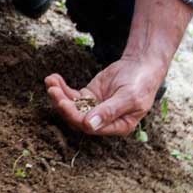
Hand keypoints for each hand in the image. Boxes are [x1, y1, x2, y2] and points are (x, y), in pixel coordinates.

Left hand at [45, 55, 166, 135]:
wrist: (142, 65)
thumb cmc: (141, 83)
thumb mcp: (128, 97)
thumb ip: (109, 111)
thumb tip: (89, 126)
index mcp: (117, 126)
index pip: (90, 127)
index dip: (74, 116)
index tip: (63, 103)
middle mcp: (103, 121)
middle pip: (76, 118)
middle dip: (62, 104)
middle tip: (52, 90)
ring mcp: (94, 108)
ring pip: (71, 106)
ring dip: (58, 95)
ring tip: (50, 81)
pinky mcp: (88, 96)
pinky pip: (71, 95)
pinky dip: (61, 87)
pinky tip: (53, 78)